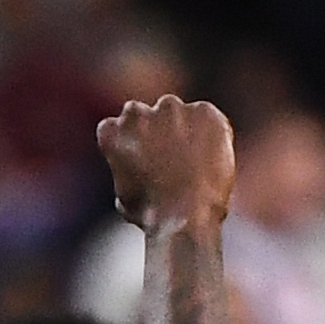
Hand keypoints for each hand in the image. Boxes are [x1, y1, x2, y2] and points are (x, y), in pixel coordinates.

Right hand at [96, 94, 234, 232]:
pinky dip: (212, 133)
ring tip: (194, 161)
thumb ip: (127, 174)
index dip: (131, 143)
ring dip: (182, 128)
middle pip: (144, 114)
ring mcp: (171, 109)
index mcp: (111, 132)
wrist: (186, 214)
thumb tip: (135, 173)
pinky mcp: (203, 111)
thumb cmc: (153, 214)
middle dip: (154, 130)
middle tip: (169, 157)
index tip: (142, 158)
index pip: (116, 127)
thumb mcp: (125, 198)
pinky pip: (208, 117)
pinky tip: (212, 159)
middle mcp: (137, 114)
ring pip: (176, 113)